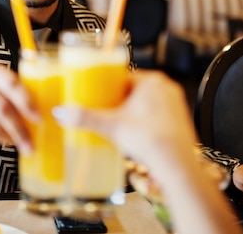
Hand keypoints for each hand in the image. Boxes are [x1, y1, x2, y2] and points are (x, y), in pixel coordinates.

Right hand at [0, 63, 38, 152]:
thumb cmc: (0, 101)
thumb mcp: (12, 95)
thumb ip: (28, 99)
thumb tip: (58, 114)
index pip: (12, 84)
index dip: (26, 102)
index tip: (39, 119)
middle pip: (1, 107)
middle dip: (18, 129)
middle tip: (30, 145)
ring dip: (5, 138)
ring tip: (14, 143)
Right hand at [53, 70, 197, 167]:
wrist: (176, 164)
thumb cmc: (150, 140)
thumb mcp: (111, 126)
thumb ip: (85, 117)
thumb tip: (62, 112)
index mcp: (152, 80)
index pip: (123, 77)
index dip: (108, 88)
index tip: (98, 96)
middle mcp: (167, 88)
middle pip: (134, 91)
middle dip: (119, 102)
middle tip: (105, 113)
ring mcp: (176, 104)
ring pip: (146, 103)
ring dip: (132, 112)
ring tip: (118, 125)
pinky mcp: (180, 120)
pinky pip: (157, 115)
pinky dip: (145, 122)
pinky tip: (135, 134)